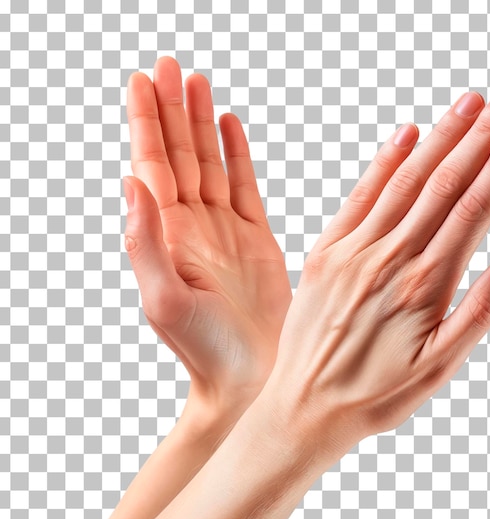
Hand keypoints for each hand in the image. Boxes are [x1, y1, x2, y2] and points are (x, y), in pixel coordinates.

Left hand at [124, 57, 290, 410]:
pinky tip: (229, 127)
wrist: (250, 375)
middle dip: (172, 110)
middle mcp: (192, 227)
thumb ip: (145, 240)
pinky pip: (244, 187)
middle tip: (169, 67)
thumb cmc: (205, 348)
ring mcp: (224, 230)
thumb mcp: (165, 299)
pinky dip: (236, 155)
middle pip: (178, 156)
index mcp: (166, 236)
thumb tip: (129, 180)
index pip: (152, 166)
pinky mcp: (256, 238)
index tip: (143, 81)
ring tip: (196, 83)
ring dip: (201, 124)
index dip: (147, 123)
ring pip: (209, 164)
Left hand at [263, 86, 489, 457]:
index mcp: (422, 287)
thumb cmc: (376, 396)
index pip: (471, 212)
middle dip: (479, 136)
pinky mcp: (321, 255)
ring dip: (439, 138)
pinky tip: (406, 135)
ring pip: (404, 182)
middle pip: (442, 185)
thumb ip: (479, 312)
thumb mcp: (438, 369)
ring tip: (470, 102)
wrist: (304, 408)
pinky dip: (383, 163)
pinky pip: (357, 199)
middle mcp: (387, 261)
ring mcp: (351, 253)